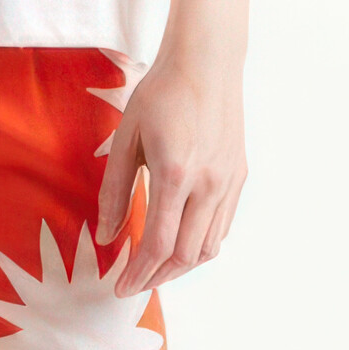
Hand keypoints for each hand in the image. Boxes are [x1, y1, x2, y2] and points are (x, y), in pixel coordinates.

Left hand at [94, 49, 246, 295]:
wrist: (206, 61)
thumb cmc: (161, 92)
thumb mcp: (127, 137)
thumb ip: (116, 190)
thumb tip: (108, 235)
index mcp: (175, 174)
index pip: (158, 244)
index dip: (138, 273)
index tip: (120, 288)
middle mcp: (208, 185)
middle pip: (185, 255)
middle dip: (158, 277)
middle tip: (134, 284)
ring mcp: (228, 182)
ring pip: (209, 246)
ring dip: (181, 265)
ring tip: (156, 268)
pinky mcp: (240, 175)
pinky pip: (222, 226)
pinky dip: (201, 244)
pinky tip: (181, 240)